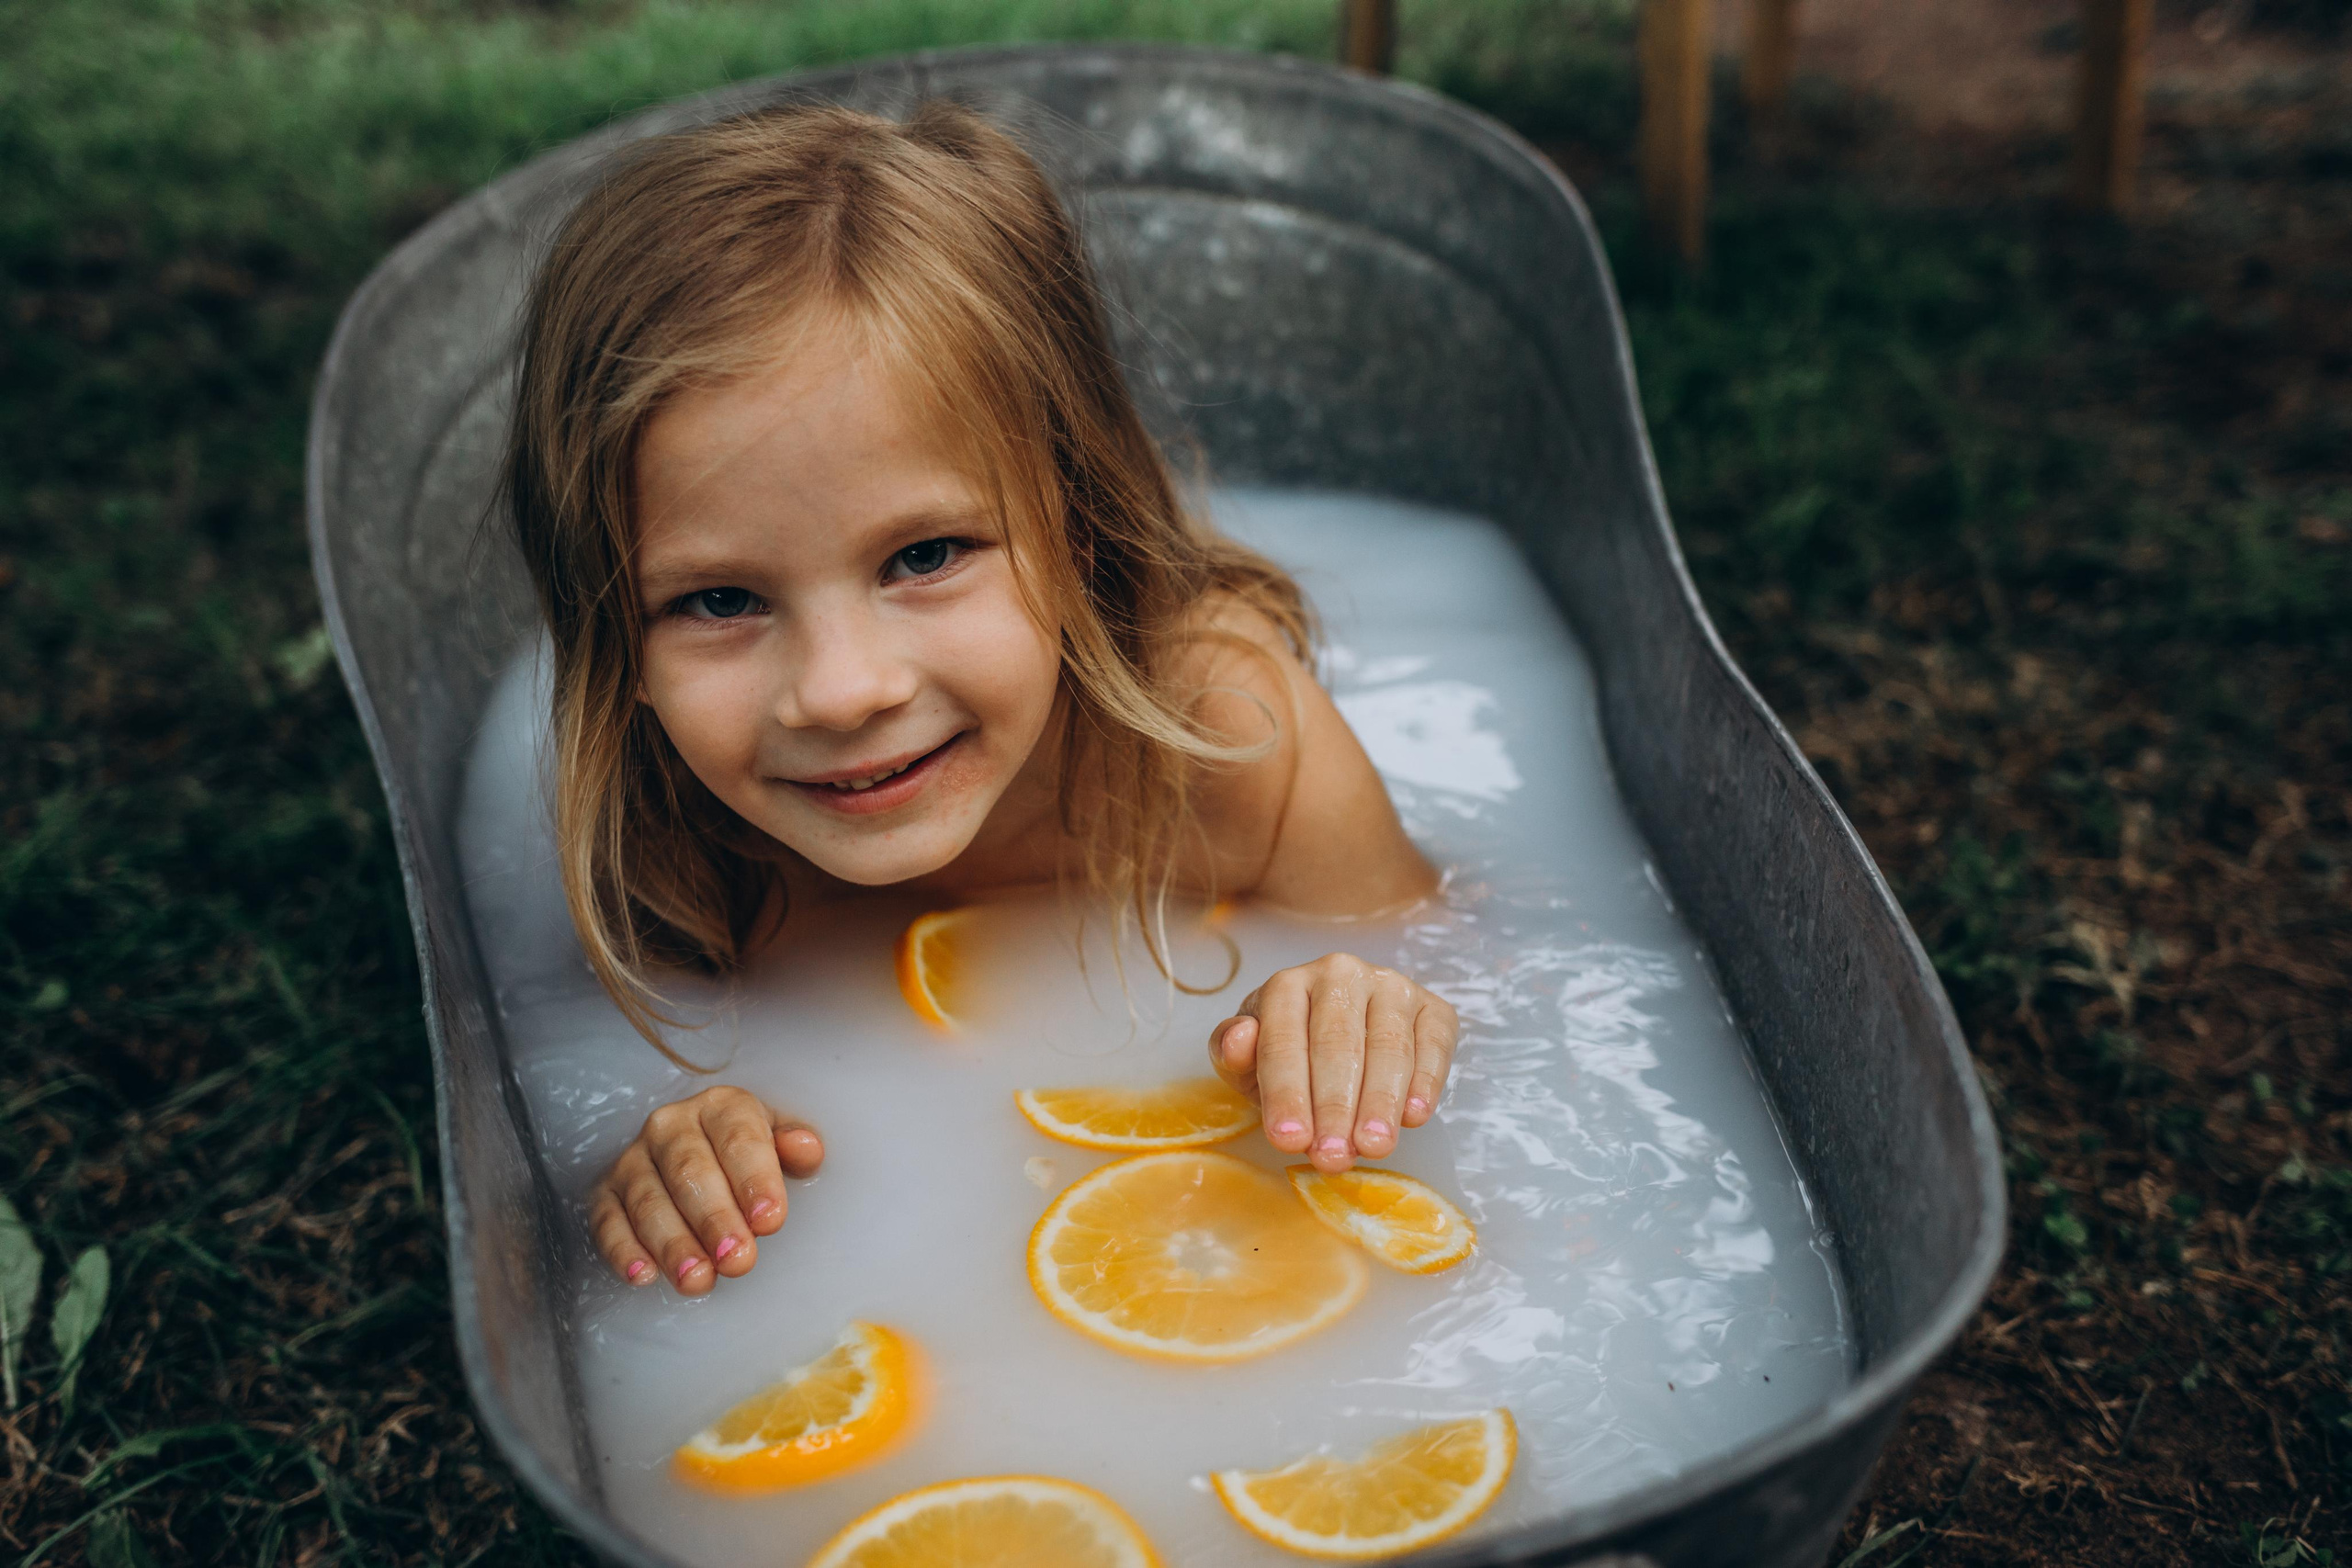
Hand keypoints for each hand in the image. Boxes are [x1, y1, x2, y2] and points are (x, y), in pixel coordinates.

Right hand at [588, 1086, 823, 1293]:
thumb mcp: (777, 1143)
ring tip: (697, 1280)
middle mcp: (670, 1126)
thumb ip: (793, 1147)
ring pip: (649, 1201)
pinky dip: (623, 1250)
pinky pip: (608, 1222)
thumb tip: (807, 1148)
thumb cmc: (746, 1156)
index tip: (770, 1221)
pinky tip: (643, 1276)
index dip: (755, 1179)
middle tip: (738, 1260)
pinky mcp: (605, 1194)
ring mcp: (633, 1160)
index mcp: (720, 1107)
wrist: (697, 1154)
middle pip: (690, 1171)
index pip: (738, 1138)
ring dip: (673, 1243)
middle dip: (715, 1219)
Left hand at [1207, 953, 1457, 1172]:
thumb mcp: (1248, 1063)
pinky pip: (1434, 1043)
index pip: (1284, 1040)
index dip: (1286, 1093)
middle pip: (1338, 1044)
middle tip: (1333, 1156)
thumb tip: (1237, 1038)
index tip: (1289, 1141)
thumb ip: (1231, 1054)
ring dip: (1380, 1101)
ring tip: (1373, 1146)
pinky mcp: (1433, 1008)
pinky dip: (1426, 1080)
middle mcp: (1341, 974)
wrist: (1340, 1037)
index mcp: (1287, 985)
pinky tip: (1414, 1116)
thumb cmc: (1288, 1057)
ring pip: (1387, 1046)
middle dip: (1334, 1106)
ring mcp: (1391, 987)